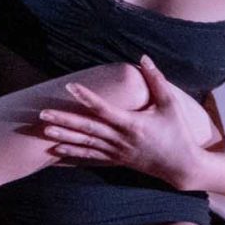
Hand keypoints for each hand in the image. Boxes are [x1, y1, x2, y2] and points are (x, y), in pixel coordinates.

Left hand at [37, 57, 204, 186]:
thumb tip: (143, 57)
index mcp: (133, 124)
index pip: (104, 109)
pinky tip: (56, 148)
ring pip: (86, 143)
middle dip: (64, 120)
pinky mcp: (117, 160)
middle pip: (88, 128)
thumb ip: (157, 80)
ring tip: (44, 130)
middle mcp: (121, 139)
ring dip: (64, 136)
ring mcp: (118, 151)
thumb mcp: (170, 105)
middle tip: (42, 114)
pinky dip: (73, 152)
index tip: (70, 88)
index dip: (86, 97)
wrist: (182, 166)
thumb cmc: (178, 133)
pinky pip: (91, 157)